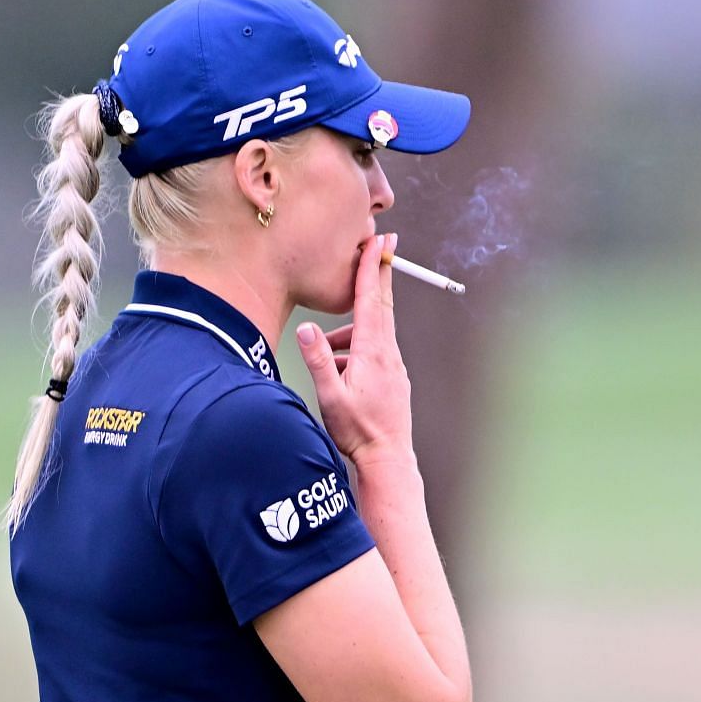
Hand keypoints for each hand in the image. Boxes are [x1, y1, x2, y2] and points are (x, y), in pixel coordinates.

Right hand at [293, 232, 413, 462]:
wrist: (388, 459)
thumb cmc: (358, 431)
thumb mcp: (330, 397)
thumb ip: (318, 361)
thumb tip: (307, 329)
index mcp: (373, 353)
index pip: (371, 300)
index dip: (372, 268)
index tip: (378, 242)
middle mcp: (388, 354)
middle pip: (382, 304)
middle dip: (379, 273)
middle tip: (384, 245)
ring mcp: (394, 366)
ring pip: (373, 333)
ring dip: (351, 330)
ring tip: (327, 353)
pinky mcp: (394, 379)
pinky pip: (375, 352)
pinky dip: (356, 349)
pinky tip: (338, 371)